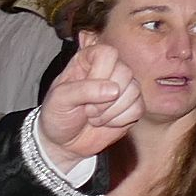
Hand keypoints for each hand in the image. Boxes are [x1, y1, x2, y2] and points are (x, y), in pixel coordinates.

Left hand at [35, 37, 143, 164]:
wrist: (64, 142)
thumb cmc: (58, 115)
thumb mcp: (59, 100)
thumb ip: (83, 90)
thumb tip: (114, 89)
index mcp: (88, 60)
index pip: (107, 53)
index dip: (99, 74)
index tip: (84, 93)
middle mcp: (109, 69)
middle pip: (125, 72)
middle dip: (105, 99)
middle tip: (87, 110)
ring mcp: (123, 87)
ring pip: (134, 91)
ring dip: (111, 111)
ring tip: (94, 117)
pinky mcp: (133, 105)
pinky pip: (138, 109)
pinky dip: (120, 120)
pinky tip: (106, 122)